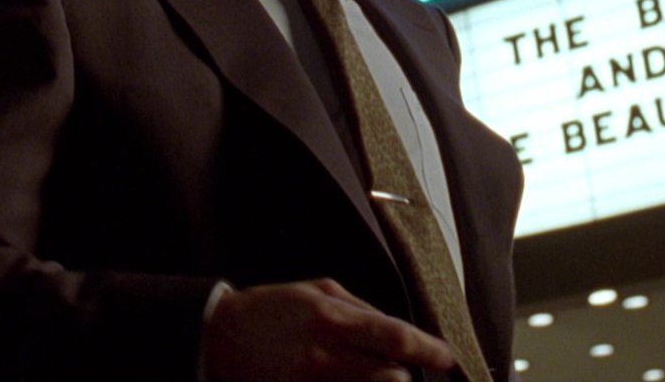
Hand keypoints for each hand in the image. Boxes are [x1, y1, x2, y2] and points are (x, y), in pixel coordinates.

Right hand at [202, 279, 453, 381]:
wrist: (217, 335)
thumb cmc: (272, 309)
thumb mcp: (318, 292)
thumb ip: (361, 310)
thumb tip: (398, 333)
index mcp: (331, 318)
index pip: (395, 337)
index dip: (429, 350)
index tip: (447, 358)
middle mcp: (323, 354)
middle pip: (390, 375)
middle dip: (403, 375)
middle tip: (399, 370)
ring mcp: (309, 381)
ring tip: (374, 375)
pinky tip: (349, 380)